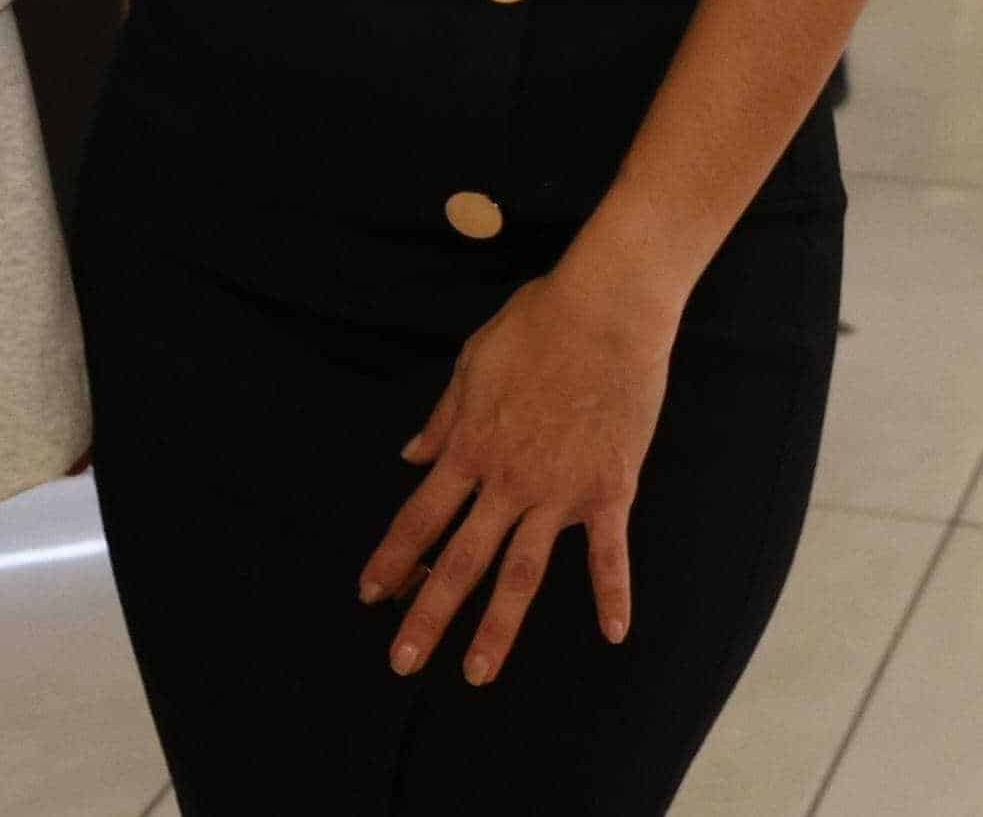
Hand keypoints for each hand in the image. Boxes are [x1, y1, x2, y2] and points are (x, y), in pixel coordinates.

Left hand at [357, 257, 678, 683]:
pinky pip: (608, 555)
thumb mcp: (471, 363)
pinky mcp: (609, 490)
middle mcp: (507, 481)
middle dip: (427, 612)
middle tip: (402, 662)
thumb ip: (443, 417)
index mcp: (470, 448)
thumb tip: (411, 454)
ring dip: (498, 628)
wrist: (605, 310)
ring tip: (478, 673)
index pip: (421, 517)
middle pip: (461, 560)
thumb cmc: (537, 324)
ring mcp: (559, 492)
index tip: (368, 593)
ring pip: (522, 574)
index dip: (392, 557)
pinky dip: (612, 595)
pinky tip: (614, 635)